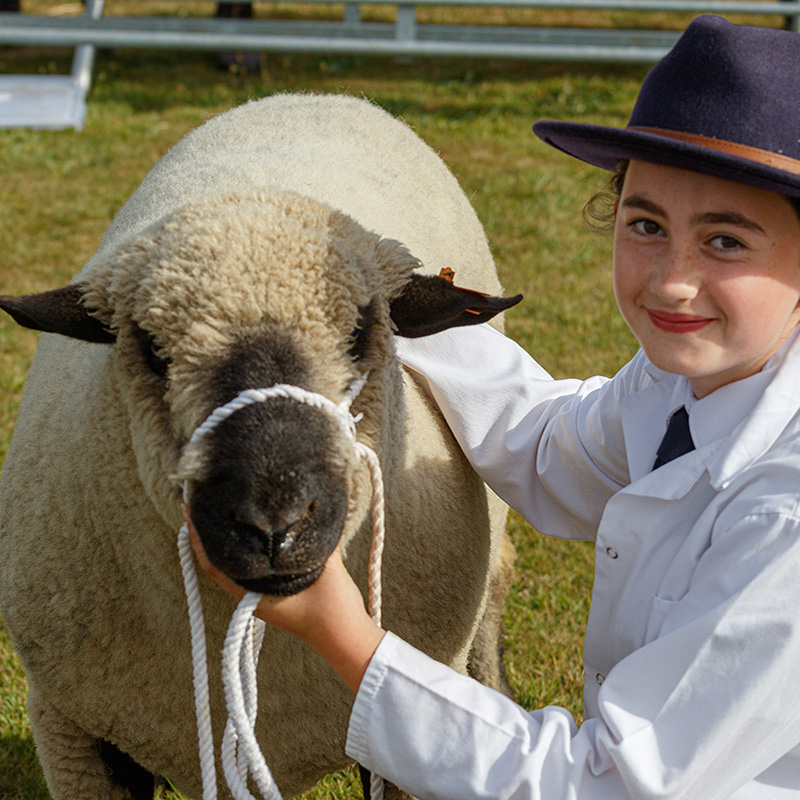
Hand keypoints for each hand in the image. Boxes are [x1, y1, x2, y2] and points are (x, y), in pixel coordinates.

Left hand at [184, 507, 384, 691]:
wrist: (346, 638)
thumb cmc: (332, 609)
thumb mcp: (324, 567)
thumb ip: (313, 538)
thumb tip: (305, 508)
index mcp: (252, 595)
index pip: (213, 563)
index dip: (198, 537)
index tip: (190, 511)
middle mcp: (251, 596)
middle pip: (221, 560)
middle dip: (212, 533)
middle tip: (207, 501)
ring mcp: (262, 596)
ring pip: (237, 563)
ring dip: (230, 540)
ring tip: (228, 510)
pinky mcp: (275, 594)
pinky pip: (253, 568)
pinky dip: (249, 548)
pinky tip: (258, 530)